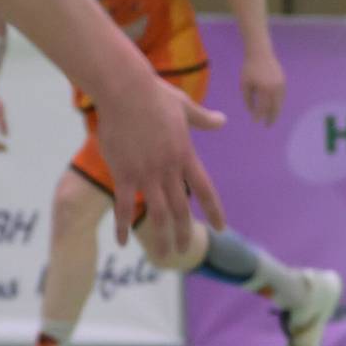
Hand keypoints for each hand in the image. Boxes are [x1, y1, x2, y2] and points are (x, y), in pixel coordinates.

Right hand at [95, 75, 227, 260]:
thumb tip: (223, 121)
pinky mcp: (124, 172)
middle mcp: (169, 169)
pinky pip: (123, 206)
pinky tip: (122, 243)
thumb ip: (204, 119)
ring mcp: (146, 173)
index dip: (214, 210)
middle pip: (182, 209)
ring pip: (158, 214)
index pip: (206, 189)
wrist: (125, 89)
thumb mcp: (184, 106)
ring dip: (162, 237)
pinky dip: (123, 226)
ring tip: (164, 256)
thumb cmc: (154, 93)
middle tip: (184, 251)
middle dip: (185, 233)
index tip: (220, 228)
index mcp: (185, 154)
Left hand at [241, 51, 286, 125]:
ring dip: (276, 111)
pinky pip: (281, 96)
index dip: (259, 115)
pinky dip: (278, 103)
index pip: (262, 107)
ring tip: (271, 118)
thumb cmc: (249, 69)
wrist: (260, 53)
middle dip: (271, 118)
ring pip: (279, 103)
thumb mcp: (244, 84)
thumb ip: (247, 98)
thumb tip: (252, 111)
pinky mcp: (283, 82)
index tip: (256, 122)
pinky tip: (273, 107)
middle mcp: (274, 88)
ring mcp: (281, 85)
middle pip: (274, 108)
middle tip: (268, 125)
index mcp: (264, 89)